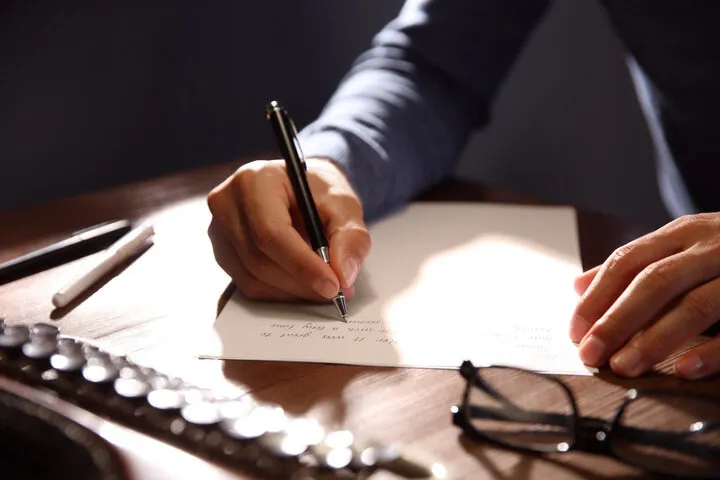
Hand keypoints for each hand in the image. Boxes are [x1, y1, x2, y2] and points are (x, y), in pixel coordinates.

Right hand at [207, 158, 370, 301]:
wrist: (299, 189)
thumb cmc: (319, 192)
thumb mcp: (344, 205)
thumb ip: (350, 237)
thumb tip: (344, 273)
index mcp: (254, 180)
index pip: (270, 233)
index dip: (302, 265)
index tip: (332, 286)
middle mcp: (227, 203)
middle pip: (259, 259)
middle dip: (301, 282)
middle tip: (337, 291)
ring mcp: (218, 229)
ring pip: (252, 278)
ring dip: (292, 291)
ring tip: (323, 286)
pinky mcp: (222, 251)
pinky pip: (247, 284)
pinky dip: (279, 292)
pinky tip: (302, 284)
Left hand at [570, 213, 719, 379]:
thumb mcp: (682, 249)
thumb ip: (634, 267)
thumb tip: (578, 286)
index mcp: (683, 232)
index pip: (627, 261)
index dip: (598, 296)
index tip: (575, 331)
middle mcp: (713, 245)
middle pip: (654, 282)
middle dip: (617, 320)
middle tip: (591, 354)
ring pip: (695, 304)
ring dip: (655, 339)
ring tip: (624, 366)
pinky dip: (714, 349)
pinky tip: (686, 369)